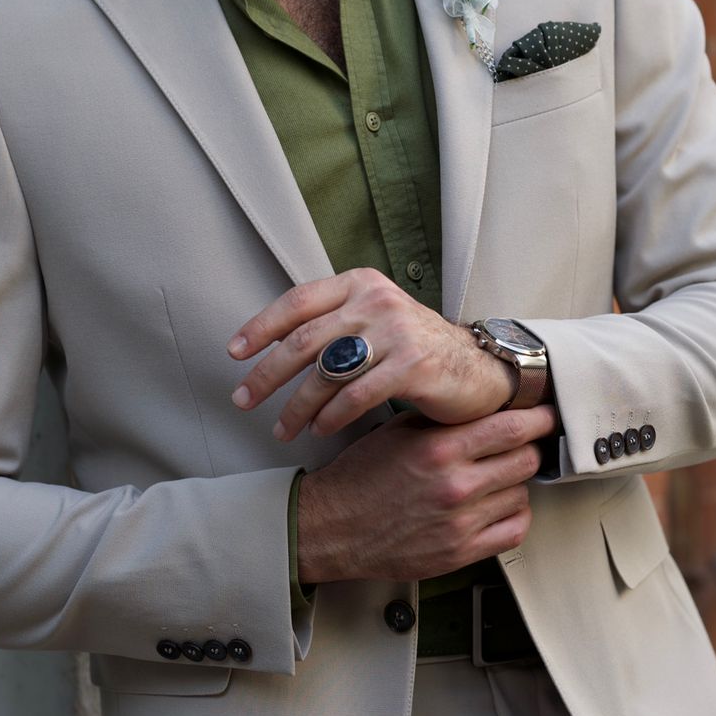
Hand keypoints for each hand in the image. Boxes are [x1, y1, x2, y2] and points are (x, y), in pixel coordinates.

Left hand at [227, 269, 516, 440]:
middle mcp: (377, 301)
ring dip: (296, 407)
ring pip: (327, 373)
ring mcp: (397, 332)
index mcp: (361, 285)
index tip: (234, 353)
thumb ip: (333, 325)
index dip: (261, 327)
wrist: (481, 369)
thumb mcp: (375, 322)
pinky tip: (319, 430)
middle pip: (304, 341)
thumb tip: (272, 348)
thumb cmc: (416, 351)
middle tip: (243, 399)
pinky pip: (357, 396)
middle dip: (267, 375)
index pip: (298, 301)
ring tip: (282, 429)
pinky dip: (331, 417)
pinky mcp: (413, 365)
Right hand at [295, 402, 556, 584]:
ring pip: (522, 494)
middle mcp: (455, 485)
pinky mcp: (460, 552)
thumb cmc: (360, 479)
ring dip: (515, 483)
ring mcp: (460, 522)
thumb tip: (486, 409)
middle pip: (526, 459)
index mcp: (439, 448)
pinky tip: (498, 507)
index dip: (539, 418)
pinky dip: (514, 516)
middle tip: (520, 445)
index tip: (547, 415)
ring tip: (495, 478)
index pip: (513, 427)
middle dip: (528, 448)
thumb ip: (445, 422)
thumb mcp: (398, 432)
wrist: (332, 527)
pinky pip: (514, 531)